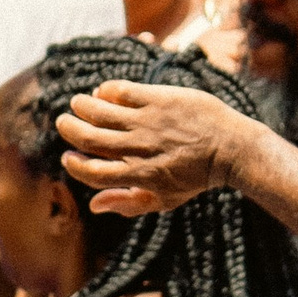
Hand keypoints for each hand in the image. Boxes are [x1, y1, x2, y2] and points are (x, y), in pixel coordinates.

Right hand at [53, 73, 246, 215]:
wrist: (232, 149)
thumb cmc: (196, 177)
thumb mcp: (164, 199)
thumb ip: (127, 203)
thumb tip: (92, 206)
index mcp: (138, 176)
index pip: (92, 172)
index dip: (74, 164)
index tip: (69, 157)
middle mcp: (139, 149)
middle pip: (89, 138)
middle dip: (69, 129)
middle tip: (64, 122)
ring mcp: (149, 123)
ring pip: (100, 111)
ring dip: (82, 106)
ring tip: (78, 103)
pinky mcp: (160, 100)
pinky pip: (122, 91)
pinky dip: (106, 90)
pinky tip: (103, 92)